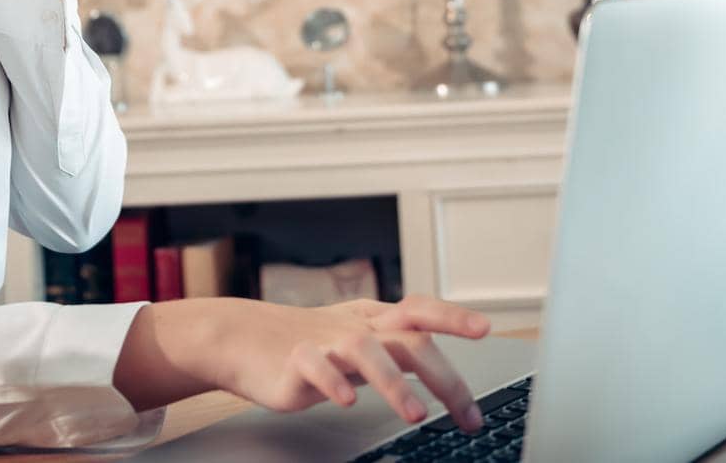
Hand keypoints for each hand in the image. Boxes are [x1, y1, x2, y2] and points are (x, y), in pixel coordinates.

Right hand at [211, 296, 488, 431]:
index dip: (452, 316)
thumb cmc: (304, 343)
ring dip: (395, 383)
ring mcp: (325, 341)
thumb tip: (444, 375)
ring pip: (367, 350)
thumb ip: (395, 352)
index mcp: (372, 319)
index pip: (420, 310)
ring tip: (415, 414)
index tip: (484, 329)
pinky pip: (317, 367)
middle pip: (409, 340)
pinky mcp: (295, 360)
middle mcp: (355, 327)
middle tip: (467, 413)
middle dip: (444, 376)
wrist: (241, 338)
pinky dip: (334, 382)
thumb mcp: (356, 341)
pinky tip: (346, 401)